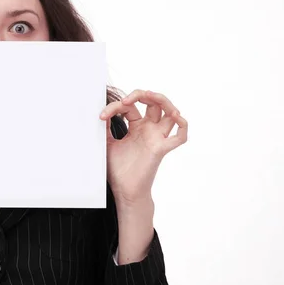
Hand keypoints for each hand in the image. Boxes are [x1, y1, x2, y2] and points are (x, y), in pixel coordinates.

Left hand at [99, 89, 187, 204]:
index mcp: (137, 126)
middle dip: (143, 95)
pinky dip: (182, 125)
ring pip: (170, 113)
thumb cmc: (118, 169)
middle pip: (155, 103)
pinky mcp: (161, 149)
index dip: (116, 106)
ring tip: (149, 95)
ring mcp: (157, 138)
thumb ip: (106, 127)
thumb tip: (101, 111)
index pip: (131, 107)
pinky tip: (175, 117)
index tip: (101, 116)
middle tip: (127, 99)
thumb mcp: (108, 143)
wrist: (123, 190)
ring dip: (163, 101)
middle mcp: (149, 130)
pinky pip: (180, 137)